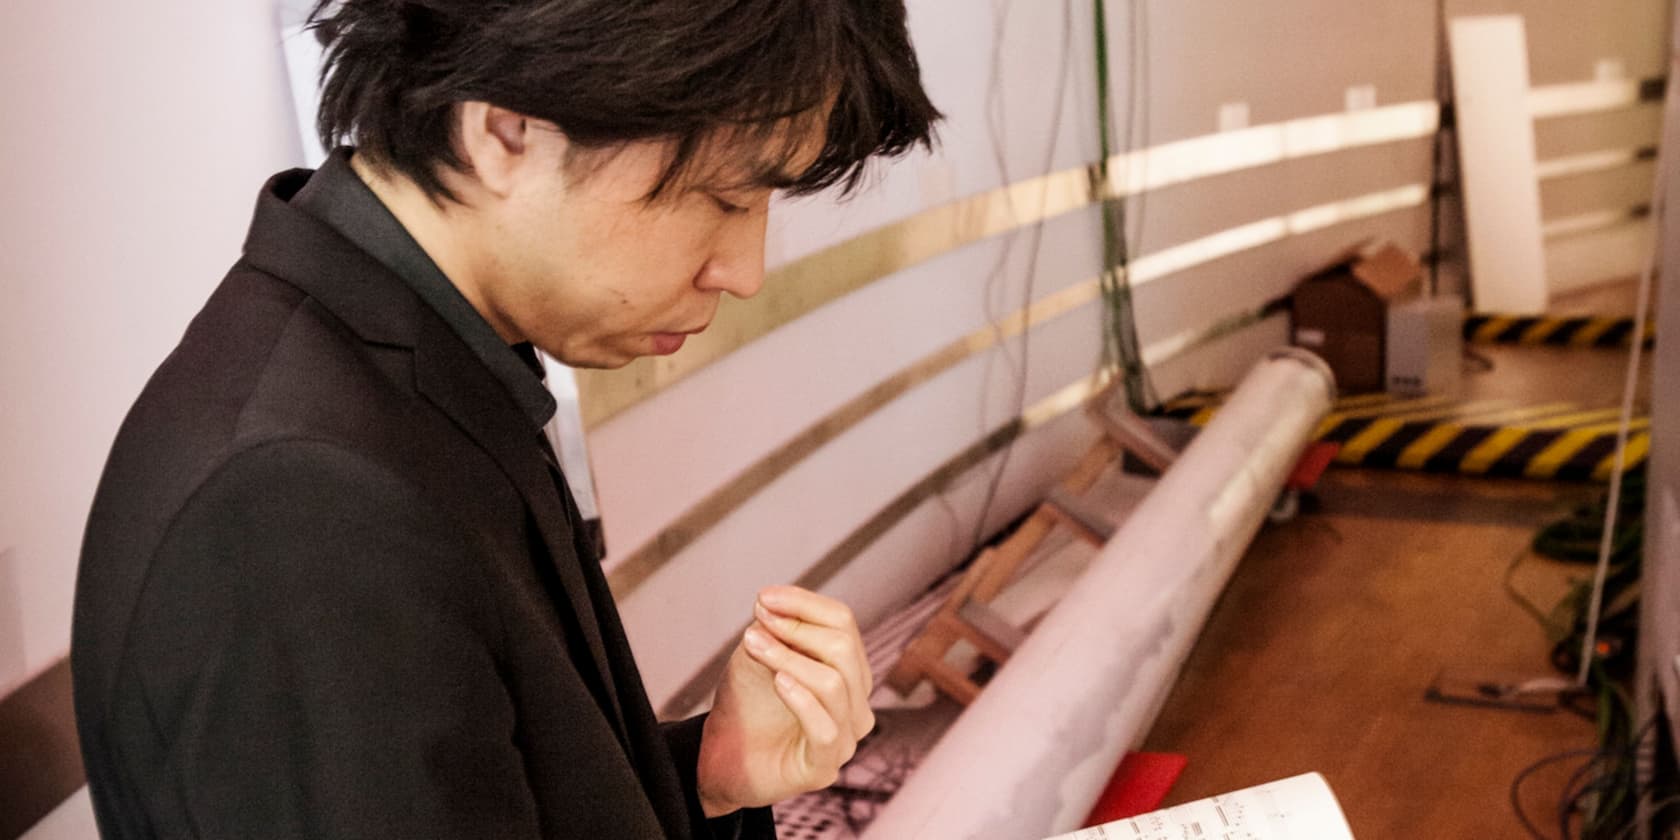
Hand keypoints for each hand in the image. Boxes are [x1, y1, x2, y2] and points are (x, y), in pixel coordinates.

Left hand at [695, 586, 874, 816]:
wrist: (722, 757)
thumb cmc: (748, 705)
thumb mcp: (758, 656)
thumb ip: (772, 630)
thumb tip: (773, 602)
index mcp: (848, 670)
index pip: (843, 623)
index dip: (805, 604)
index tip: (765, 597)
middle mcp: (855, 703)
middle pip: (844, 649)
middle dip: (797, 629)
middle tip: (758, 623)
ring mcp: (845, 738)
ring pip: (834, 684)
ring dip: (789, 658)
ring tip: (754, 645)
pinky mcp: (824, 768)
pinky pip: (825, 728)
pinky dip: (801, 699)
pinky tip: (778, 682)